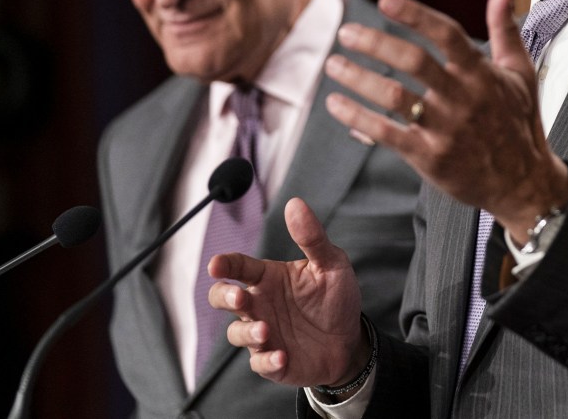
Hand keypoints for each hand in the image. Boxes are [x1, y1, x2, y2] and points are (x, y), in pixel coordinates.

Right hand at [208, 197, 366, 386]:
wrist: (350, 341)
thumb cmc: (335, 298)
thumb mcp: (332, 264)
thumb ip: (312, 237)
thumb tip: (295, 204)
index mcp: (268, 277)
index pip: (238, 266)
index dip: (224, 264)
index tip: (217, 265)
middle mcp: (259, 304)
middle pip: (223, 298)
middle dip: (224, 296)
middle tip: (239, 297)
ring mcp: (263, 334)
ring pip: (236, 333)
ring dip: (247, 332)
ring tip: (266, 331)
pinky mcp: (272, 361)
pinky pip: (260, 363)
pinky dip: (267, 361)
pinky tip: (282, 356)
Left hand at [324, 0, 567, 241]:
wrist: (523, 184)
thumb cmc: (518, 122)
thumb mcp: (520, 72)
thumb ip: (505, 27)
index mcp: (481, 74)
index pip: (446, 34)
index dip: (415, 15)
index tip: (384, 1)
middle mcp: (463, 98)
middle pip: (414, 62)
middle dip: (375, 43)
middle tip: (346, 32)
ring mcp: (445, 129)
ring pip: (394, 97)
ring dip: (358, 78)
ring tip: (333, 65)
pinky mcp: (430, 157)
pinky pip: (386, 134)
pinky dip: (357, 117)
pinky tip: (336, 104)